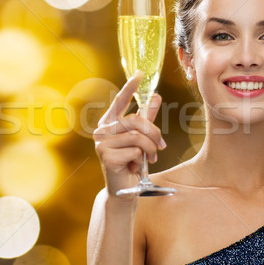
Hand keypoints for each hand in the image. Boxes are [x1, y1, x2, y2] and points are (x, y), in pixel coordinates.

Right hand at [93, 71, 165, 198]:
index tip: (140, 74)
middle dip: (154, 134)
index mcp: (109, 123)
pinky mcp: (106, 156)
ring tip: (148, 159)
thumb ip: (145, 118)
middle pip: (136, 121)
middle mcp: (102, 130)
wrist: (122, 190)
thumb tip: (155, 97)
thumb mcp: (140, 139)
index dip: (130, 87)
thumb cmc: (130, 163)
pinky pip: (135, 151)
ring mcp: (101, 143)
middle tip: (162, 146)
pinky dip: (141, 161)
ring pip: (138, 137)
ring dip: (149, 150)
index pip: (119, 101)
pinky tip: (134, 168)